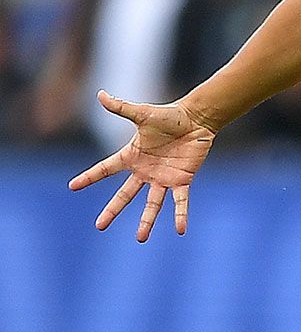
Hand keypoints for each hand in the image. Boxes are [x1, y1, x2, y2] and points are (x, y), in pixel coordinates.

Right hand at [68, 90, 216, 241]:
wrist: (197, 119)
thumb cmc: (170, 116)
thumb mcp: (143, 113)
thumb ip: (121, 108)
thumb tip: (100, 94)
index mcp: (132, 156)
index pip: (105, 168)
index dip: (89, 177)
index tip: (72, 186)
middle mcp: (145, 171)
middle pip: (125, 194)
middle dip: (113, 210)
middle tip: (100, 226)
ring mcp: (163, 178)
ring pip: (152, 204)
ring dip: (147, 221)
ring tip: (140, 238)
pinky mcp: (182, 180)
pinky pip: (180, 201)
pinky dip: (180, 215)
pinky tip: (180, 230)